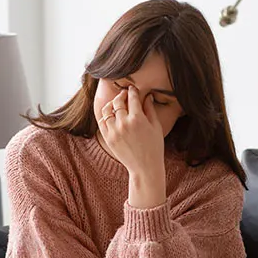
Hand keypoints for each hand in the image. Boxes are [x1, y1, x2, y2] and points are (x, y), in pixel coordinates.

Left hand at [98, 86, 165, 208]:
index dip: (132, 91)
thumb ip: (150, 109)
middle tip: (124, 95)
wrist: (144, 167)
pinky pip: (102, 122)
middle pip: (118, 101)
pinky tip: (110, 115)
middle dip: (121, 95)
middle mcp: (124, 123)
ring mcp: (114, 131)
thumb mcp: (156, 127)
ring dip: (111, 104)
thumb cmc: (154, 147)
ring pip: (107, 110)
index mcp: (138, 118)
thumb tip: (148, 96)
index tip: (133, 89)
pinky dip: (105, 115)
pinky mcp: (108, 138)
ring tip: (116, 104)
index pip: (132, 97)